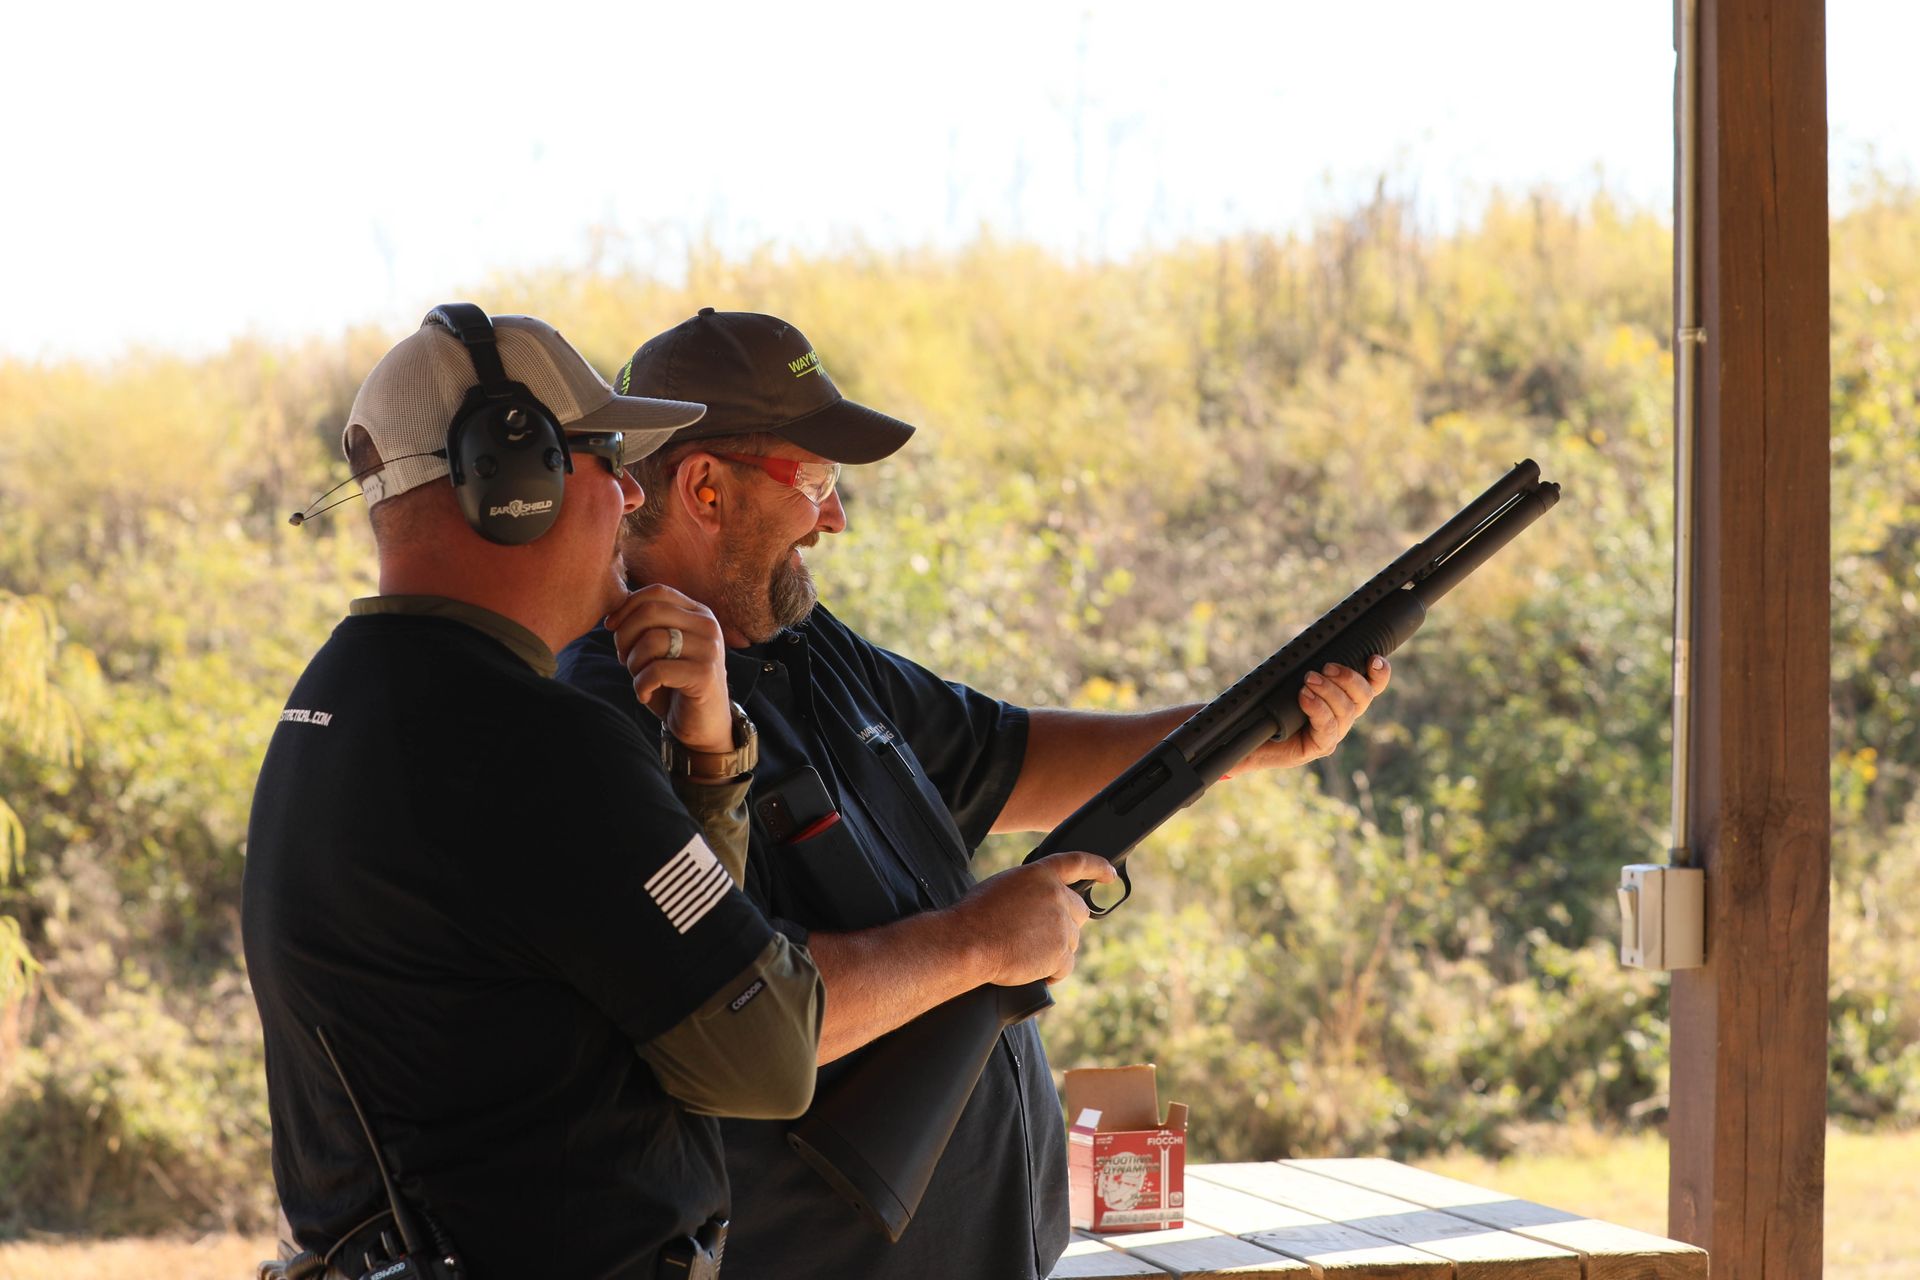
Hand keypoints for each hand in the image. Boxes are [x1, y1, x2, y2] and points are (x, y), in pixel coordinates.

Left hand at [605, 586, 732, 753]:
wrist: (704, 724)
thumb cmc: (676, 684)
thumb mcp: (662, 649)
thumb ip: (646, 626)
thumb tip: (613, 614)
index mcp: (698, 613)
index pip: (657, 592)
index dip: (627, 606)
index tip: (610, 627)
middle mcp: (708, 626)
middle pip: (651, 612)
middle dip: (625, 635)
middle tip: (623, 658)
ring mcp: (709, 649)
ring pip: (652, 640)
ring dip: (633, 662)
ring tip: (638, 677)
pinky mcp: (704, 676)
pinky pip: (657, 671)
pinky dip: (641, 685)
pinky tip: (644, 694)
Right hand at [952, 852, 1116, 986]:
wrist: (969, 942)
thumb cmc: (975, 915)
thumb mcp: (1004, 886)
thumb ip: (1031, 890)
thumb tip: (1040, 906)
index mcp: (1041, 875)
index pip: (1077, 863)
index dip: (1098, 868)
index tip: (1110, 876)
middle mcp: (1056, 896)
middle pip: (1079, 912)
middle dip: (1066, 923)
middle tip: (1041, 935)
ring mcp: (1060, 926)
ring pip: (1072, 940)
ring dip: (1056, 948)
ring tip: (1027, 954)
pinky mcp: (1059, 954)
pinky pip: (1065, 966)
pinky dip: (1052, 972)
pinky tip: (1034, 972)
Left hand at [1251, 657, 1391, 770]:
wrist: (1248, 737)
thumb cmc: (1269, 704)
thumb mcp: (1290, 679)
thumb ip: (1309, 665)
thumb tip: (1313, 641)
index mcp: (1343, 698)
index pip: (1372, 685)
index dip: (1380, 673)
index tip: (1373, 659)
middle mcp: (1343, 716)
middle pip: (1364, 697)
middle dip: (1349, 678)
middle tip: (1325, 668)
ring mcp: (1333, 733)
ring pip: (1346, 711)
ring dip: (1329, 691)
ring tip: (1308, 680)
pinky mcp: (1320, 747)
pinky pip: (1327, 727)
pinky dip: (1317, 708)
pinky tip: (1304, 697)